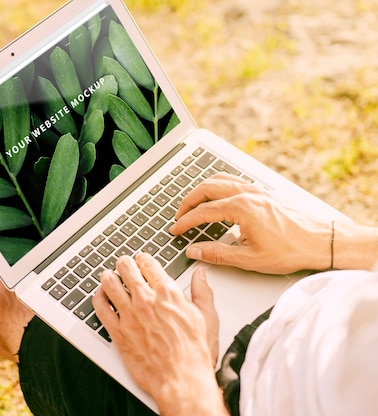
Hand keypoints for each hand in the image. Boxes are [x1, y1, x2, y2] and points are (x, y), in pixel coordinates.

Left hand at [93, 254, 224, 415]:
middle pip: (126, 268)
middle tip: (123, 264)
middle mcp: (146, 301)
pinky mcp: (118, 332)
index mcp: (168, 294)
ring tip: (108, 276)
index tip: (141, 260)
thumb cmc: (194, 354)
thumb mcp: (207, 318)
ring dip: (108, 276)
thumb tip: (200, 276)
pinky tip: (100, 297)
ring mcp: (129, 315)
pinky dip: (98, 298)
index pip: (148, 264)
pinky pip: (100, 308)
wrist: (182, 380)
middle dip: (124, 263)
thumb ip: (202, 292)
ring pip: (109, 283)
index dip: (143, 259)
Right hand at [169, 173, 332, 273]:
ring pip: (219, 180)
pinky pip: (233, 180)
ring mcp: (256, 190)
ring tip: (192, 205)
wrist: (321, 242)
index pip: (203, 212)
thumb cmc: (291, 250)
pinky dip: (217, 186)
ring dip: (201, 190)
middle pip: (206, 188)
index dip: (185, 222)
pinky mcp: (263, 192)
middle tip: (178, 216)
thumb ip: (216, 254)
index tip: (176, 230)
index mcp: (241, 208)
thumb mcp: (249, 258)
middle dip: (188, 202)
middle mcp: (247, 194)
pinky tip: (216, 198)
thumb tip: (194, 251)